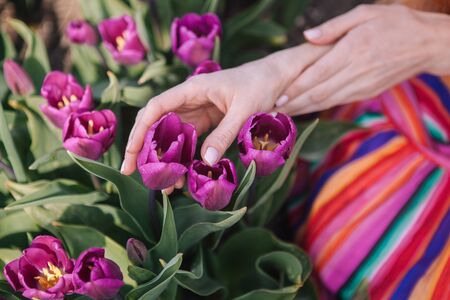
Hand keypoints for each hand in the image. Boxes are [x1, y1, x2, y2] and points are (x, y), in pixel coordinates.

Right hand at [121, 44, 329, 175]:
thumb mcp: (244, 110)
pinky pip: (188, 140)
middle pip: (157, 123)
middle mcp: (188, 100)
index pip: (156, 108)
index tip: (131, 153)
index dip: (141, 130)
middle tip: (133, 173)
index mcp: (192, 90)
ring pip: (171, 135)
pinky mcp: (206, 122)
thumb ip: (225, 134)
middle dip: (144, 147)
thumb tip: (205, 162)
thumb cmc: (259, 85)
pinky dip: (183, 157)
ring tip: (163, 184)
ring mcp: (196, 111)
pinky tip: (182, 175)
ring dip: (165, 157)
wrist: (274, 79)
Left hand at [275, 4, 449, 114]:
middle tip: (273, 113)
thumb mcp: (365, 13)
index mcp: (353, 50)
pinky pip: (340, 101)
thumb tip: (308, 36)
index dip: (297, 89)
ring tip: (284, 115)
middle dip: (295, 105)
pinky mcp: (368, 92)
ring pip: (328, 102)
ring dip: (305, 110)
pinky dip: (321, 107)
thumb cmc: (396, 22)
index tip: (279, 98)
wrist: (428, 43)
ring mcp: (363, 85)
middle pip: (319, 94)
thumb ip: (334, 27)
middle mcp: (356, 72)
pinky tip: (307, 109)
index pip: (318, 75)